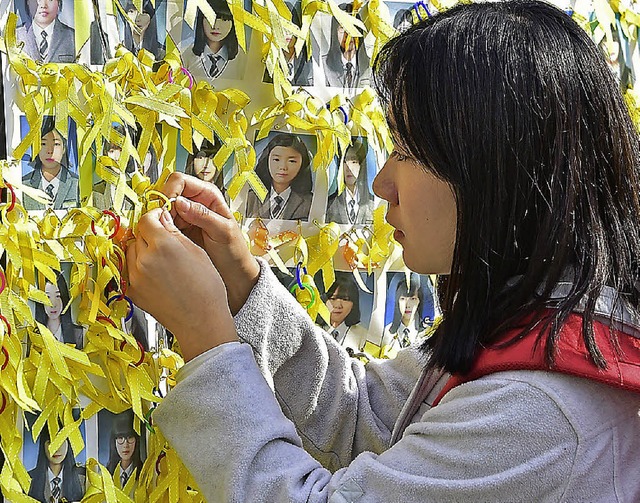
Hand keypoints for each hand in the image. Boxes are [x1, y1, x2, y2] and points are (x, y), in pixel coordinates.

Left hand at [126, 208, 237, 360]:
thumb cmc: (206, 290)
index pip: (147, 220)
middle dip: (150, 233)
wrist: (201, 321)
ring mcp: (136, 277)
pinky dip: (139, 266)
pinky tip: (157, 272)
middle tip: (165, 239)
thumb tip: (163, 219)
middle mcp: (145, 260)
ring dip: (142, 249)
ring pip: (131, 251)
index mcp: (162, 245)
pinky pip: (130, 269)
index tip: (161, 218)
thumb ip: (175, 233)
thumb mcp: (197, 252)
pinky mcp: (133, 291)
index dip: (155, 216)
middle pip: (138, 234)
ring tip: (161, 258)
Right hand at [161, 173, 259, 313]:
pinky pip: (162, 225)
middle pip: (167, 194)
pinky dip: (161, 231)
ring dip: (161, 221)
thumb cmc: (235, 252)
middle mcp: (195, 202)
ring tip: (170, 236)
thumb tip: (180, 203)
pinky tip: (169, 242)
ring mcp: (185, 216)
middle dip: (163, 208)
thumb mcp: (223, 232)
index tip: (168, 209)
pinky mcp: (178, 230)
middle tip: (167, 226)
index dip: (170, 192)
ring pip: (162, 210)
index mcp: (208, 195)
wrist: (234, 273)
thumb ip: (203, 216)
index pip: (180, 181)